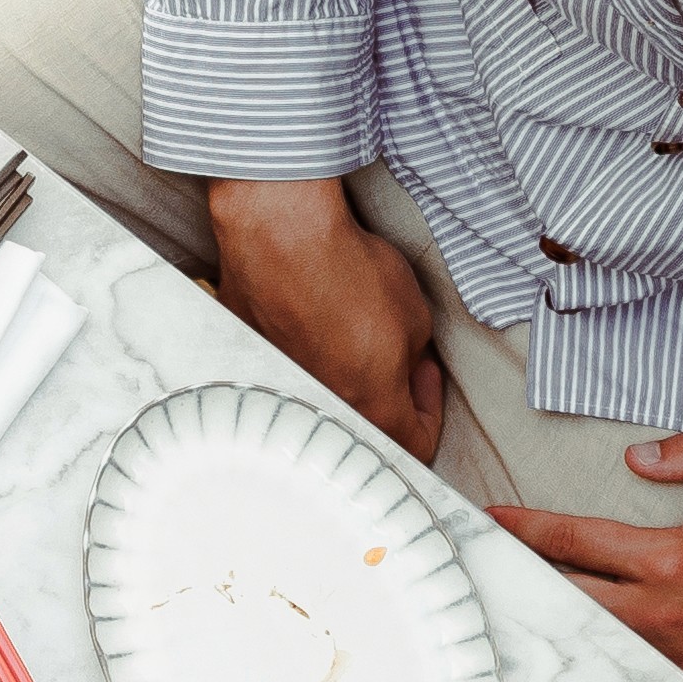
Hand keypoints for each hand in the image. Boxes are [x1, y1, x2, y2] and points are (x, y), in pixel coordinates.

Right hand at [206, 176, 447, 462]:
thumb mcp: (416, 316)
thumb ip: (413, 357)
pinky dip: (302, 356)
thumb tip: (403, 366)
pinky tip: (308, 322)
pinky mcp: (252, 365)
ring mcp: (284, 392)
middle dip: (384, 394)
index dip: (430, 408)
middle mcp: (326, 413)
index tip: (424, 373)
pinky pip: (286, 376)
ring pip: (324, 401)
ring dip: (342, 375)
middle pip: (364, 426)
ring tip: (345, 334)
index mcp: (374, 411)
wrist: (283, 238)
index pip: (416, 443)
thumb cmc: (350, 272)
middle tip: (390, 356)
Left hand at [489, 433, 682, 681]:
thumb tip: (640, 454)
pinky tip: (570, 664)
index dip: (524, 529)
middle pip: (560, 598)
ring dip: (549, 627)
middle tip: (484, 569)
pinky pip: (624, 681)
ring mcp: (664, 658)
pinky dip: (595, 670)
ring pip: (584, 643)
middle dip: (517, 580)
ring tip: (512, 613)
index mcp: (665, 561)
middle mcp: (654, 614)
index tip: (490, 520)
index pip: (574, 541)